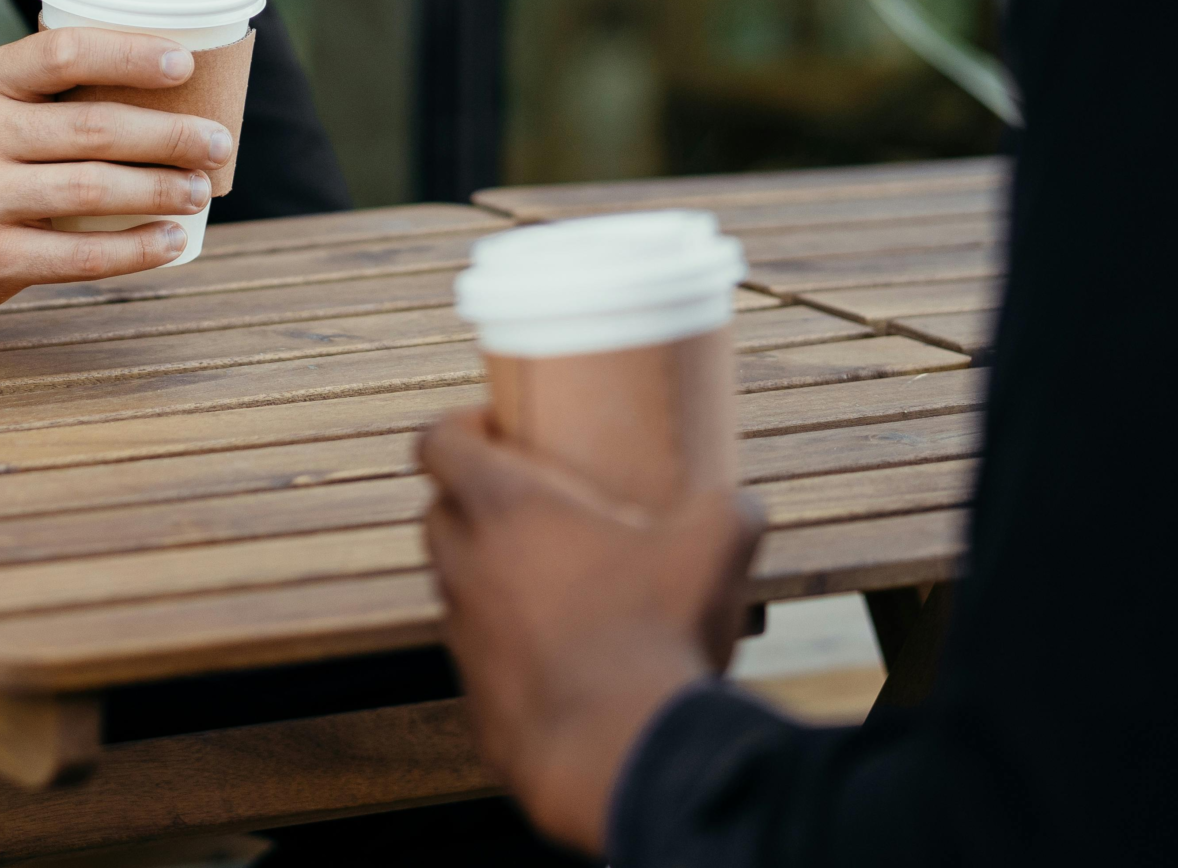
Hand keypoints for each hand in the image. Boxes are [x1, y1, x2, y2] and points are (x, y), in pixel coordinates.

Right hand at [0, 26, 232, 313]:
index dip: (129, 54)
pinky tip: (171, 240)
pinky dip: (135, 249)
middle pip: (92, 128)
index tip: (185, 62)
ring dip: (160, 191)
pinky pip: (78, 256)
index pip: (63, 54)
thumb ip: (58, 92)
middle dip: (169, 136)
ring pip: (91, 190)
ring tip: (200, 189)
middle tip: (217, 142)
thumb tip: (178, 81)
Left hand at [419, 410, 766, 854]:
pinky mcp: (473, 696)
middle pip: (438, 511)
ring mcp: (461, 634)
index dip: (457, 425)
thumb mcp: (714, 548)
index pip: (434, 441)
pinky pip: (479, 653)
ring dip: (489, 573)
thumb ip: (728, 510)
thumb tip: (743, 504)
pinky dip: (507, 643)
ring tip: (554, 580)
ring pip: (455, 584)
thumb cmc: (657, 634)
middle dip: (472, 498)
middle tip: (532, 503)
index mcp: (501, 508)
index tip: (498, 429)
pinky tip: (563, 652)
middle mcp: (464, 565)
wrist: (623, 753)